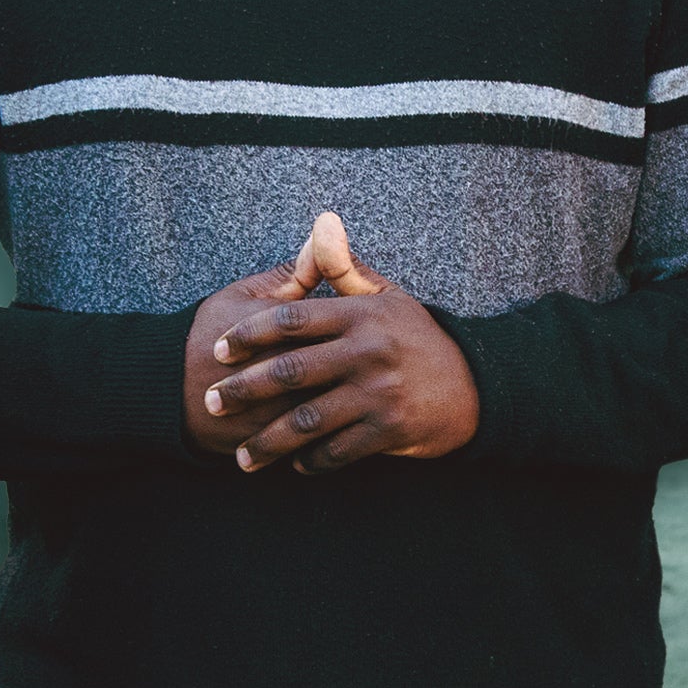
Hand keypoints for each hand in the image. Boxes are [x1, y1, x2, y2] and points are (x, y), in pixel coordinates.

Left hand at [205, 213, 479, 472]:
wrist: (475, 386)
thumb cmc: (417, 338)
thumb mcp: (386, 297)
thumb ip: (345, 267)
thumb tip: (322, 222)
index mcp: (360, 314)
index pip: (292, 319)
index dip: (249, 333)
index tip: (217, 349)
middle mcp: (367, 351)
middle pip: (289, 371)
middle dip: (244, 390)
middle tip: (213, 402)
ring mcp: (378, 393)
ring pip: (307, 421)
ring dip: (268, 442)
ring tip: (242, 458)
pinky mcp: (390, 430)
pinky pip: (337, 451)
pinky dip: (310, 462)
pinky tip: (292, 465)